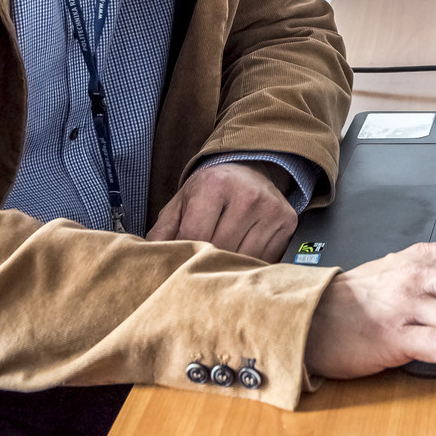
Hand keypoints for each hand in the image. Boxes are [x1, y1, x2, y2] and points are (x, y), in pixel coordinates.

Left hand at [145, 161, 296, 261]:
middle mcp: (246, 194)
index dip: (185, 254)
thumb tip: (149, 261)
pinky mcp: (287, 221)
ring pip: (244, 258)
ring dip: (230, 266)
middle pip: (221, 250)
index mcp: (214, 184)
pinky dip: (251, 264)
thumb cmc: (210, 191)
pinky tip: (242, 254)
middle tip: (199, 265)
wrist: (249, 169)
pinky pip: (265, 259)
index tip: (181, 261)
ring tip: (221, 261)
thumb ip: (162, 231)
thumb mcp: (181, 202)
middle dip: (206, 262)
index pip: (195, 236)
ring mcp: (270, 208)